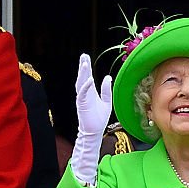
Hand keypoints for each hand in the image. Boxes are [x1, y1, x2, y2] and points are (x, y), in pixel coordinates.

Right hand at [70, 54, 112, 184]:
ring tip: (84, 64)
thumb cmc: (99, 118)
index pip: (87, 77)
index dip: (86, 67)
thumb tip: (107, 77)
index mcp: (90, 92)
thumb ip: (106, 90)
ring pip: (81, 83)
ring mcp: (82, 99)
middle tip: (83, 56)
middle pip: (82, 78)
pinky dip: (86, 86)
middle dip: (83, 66)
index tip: (85, 58)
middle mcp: (85, 94)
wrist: (94, 132)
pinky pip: (83, 93)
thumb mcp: (106, 101)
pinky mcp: (82, 105)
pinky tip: (89, 79)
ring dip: (82, 74)